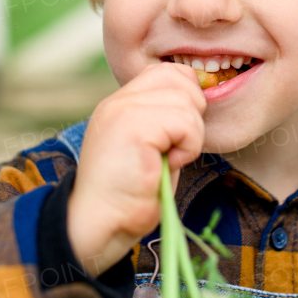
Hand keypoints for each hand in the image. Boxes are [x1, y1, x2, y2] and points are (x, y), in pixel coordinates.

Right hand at [66, 61, 204, 277]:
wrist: (98, 224)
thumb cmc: (129, 195)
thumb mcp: (149, 148)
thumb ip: (165, 121)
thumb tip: (198, 103)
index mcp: (121, 102)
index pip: (168, 72)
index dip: (186, 97)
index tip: (179, 133)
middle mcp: (119, 100)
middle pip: (181, 79)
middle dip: (191, 115)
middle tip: (174, 148)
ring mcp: (124, 109)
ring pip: (188, 102)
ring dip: (190, 137)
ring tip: (166, 160)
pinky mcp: (134, 126)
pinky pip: (186, 124)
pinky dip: (187, 148)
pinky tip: (165, 165)